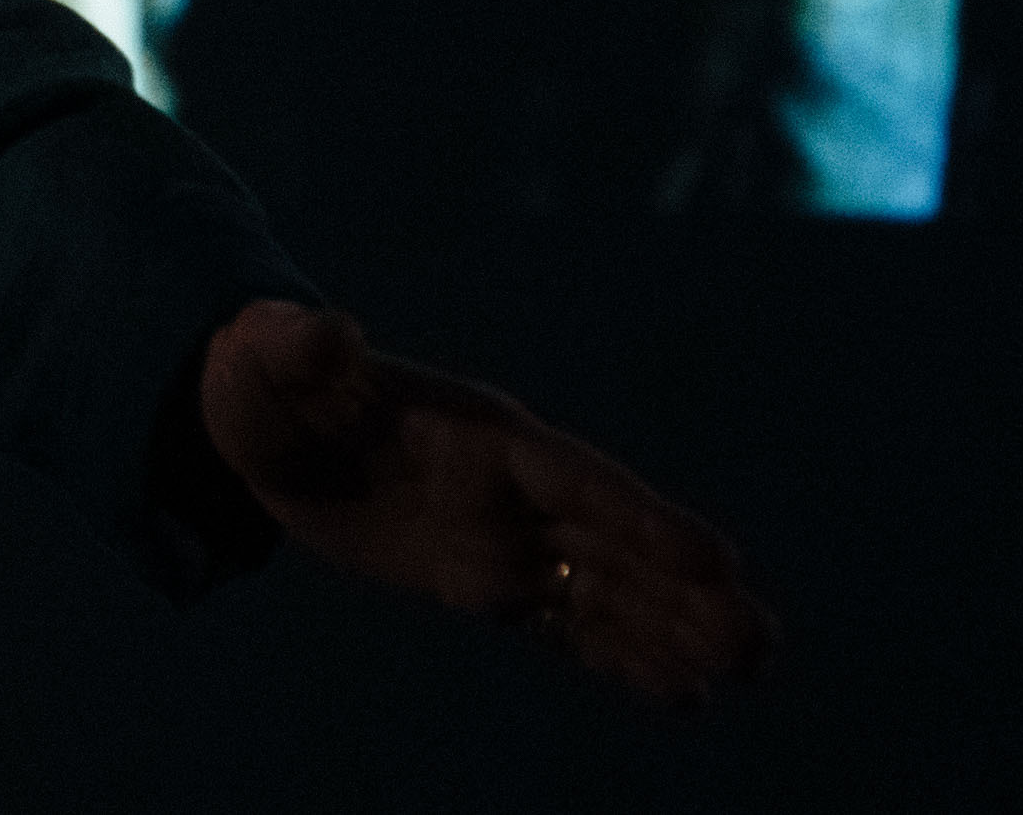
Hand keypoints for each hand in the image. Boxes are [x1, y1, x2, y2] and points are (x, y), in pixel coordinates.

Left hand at [203, 300, 775, 708]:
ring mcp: (502, 533)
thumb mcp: (263, 361)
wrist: (258, 422)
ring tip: (751, 671)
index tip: (716, 559)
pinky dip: (619, 657)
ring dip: (672, 628)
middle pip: (611, 542)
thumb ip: (297, 348)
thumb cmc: (261, 380)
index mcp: (475, 433)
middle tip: (764, 643)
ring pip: (602, 588)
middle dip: (683, 591)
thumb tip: (322, 326)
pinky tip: (681, 696)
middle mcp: (508, 485)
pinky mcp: (482, 579)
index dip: (640, 519)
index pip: (572, 479)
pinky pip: (561, 624)